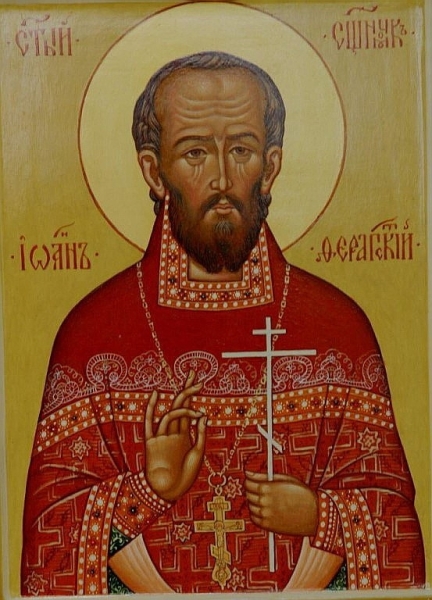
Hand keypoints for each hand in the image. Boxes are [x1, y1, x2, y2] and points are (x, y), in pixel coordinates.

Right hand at [145, 371, 205, 501]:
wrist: (167, 492)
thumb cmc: (184, 477)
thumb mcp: (198, 454)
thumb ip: (200, 435)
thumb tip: (203, 414)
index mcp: (184, 434)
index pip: (189, 408)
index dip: (192, 395)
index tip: (199, 381)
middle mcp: (173, 431)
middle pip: (179, 404)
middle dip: (187, 389)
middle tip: (194, 375)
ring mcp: (162, 435)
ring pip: (171, 413)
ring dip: (183, 405)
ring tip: (195, 401)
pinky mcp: (151, 441)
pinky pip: (149, 422)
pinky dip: (151, 408)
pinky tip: (156, 394)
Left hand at [245, 471, 317, 535]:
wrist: (315, 514)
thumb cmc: (302, 494)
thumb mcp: (285, 479)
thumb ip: (264, 476)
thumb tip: (248, 473)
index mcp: (268, 488)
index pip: (248, 482)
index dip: (250, 480)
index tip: (253, 480)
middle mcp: (264, 502)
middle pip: (248, 494)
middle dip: (252, 490)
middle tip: (260, 489)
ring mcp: (266, 515)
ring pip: (251, 506)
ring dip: (254, 502)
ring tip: (266, 499)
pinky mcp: (268, 526)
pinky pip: (254, 518)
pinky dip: (256, 513)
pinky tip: (265, 509)